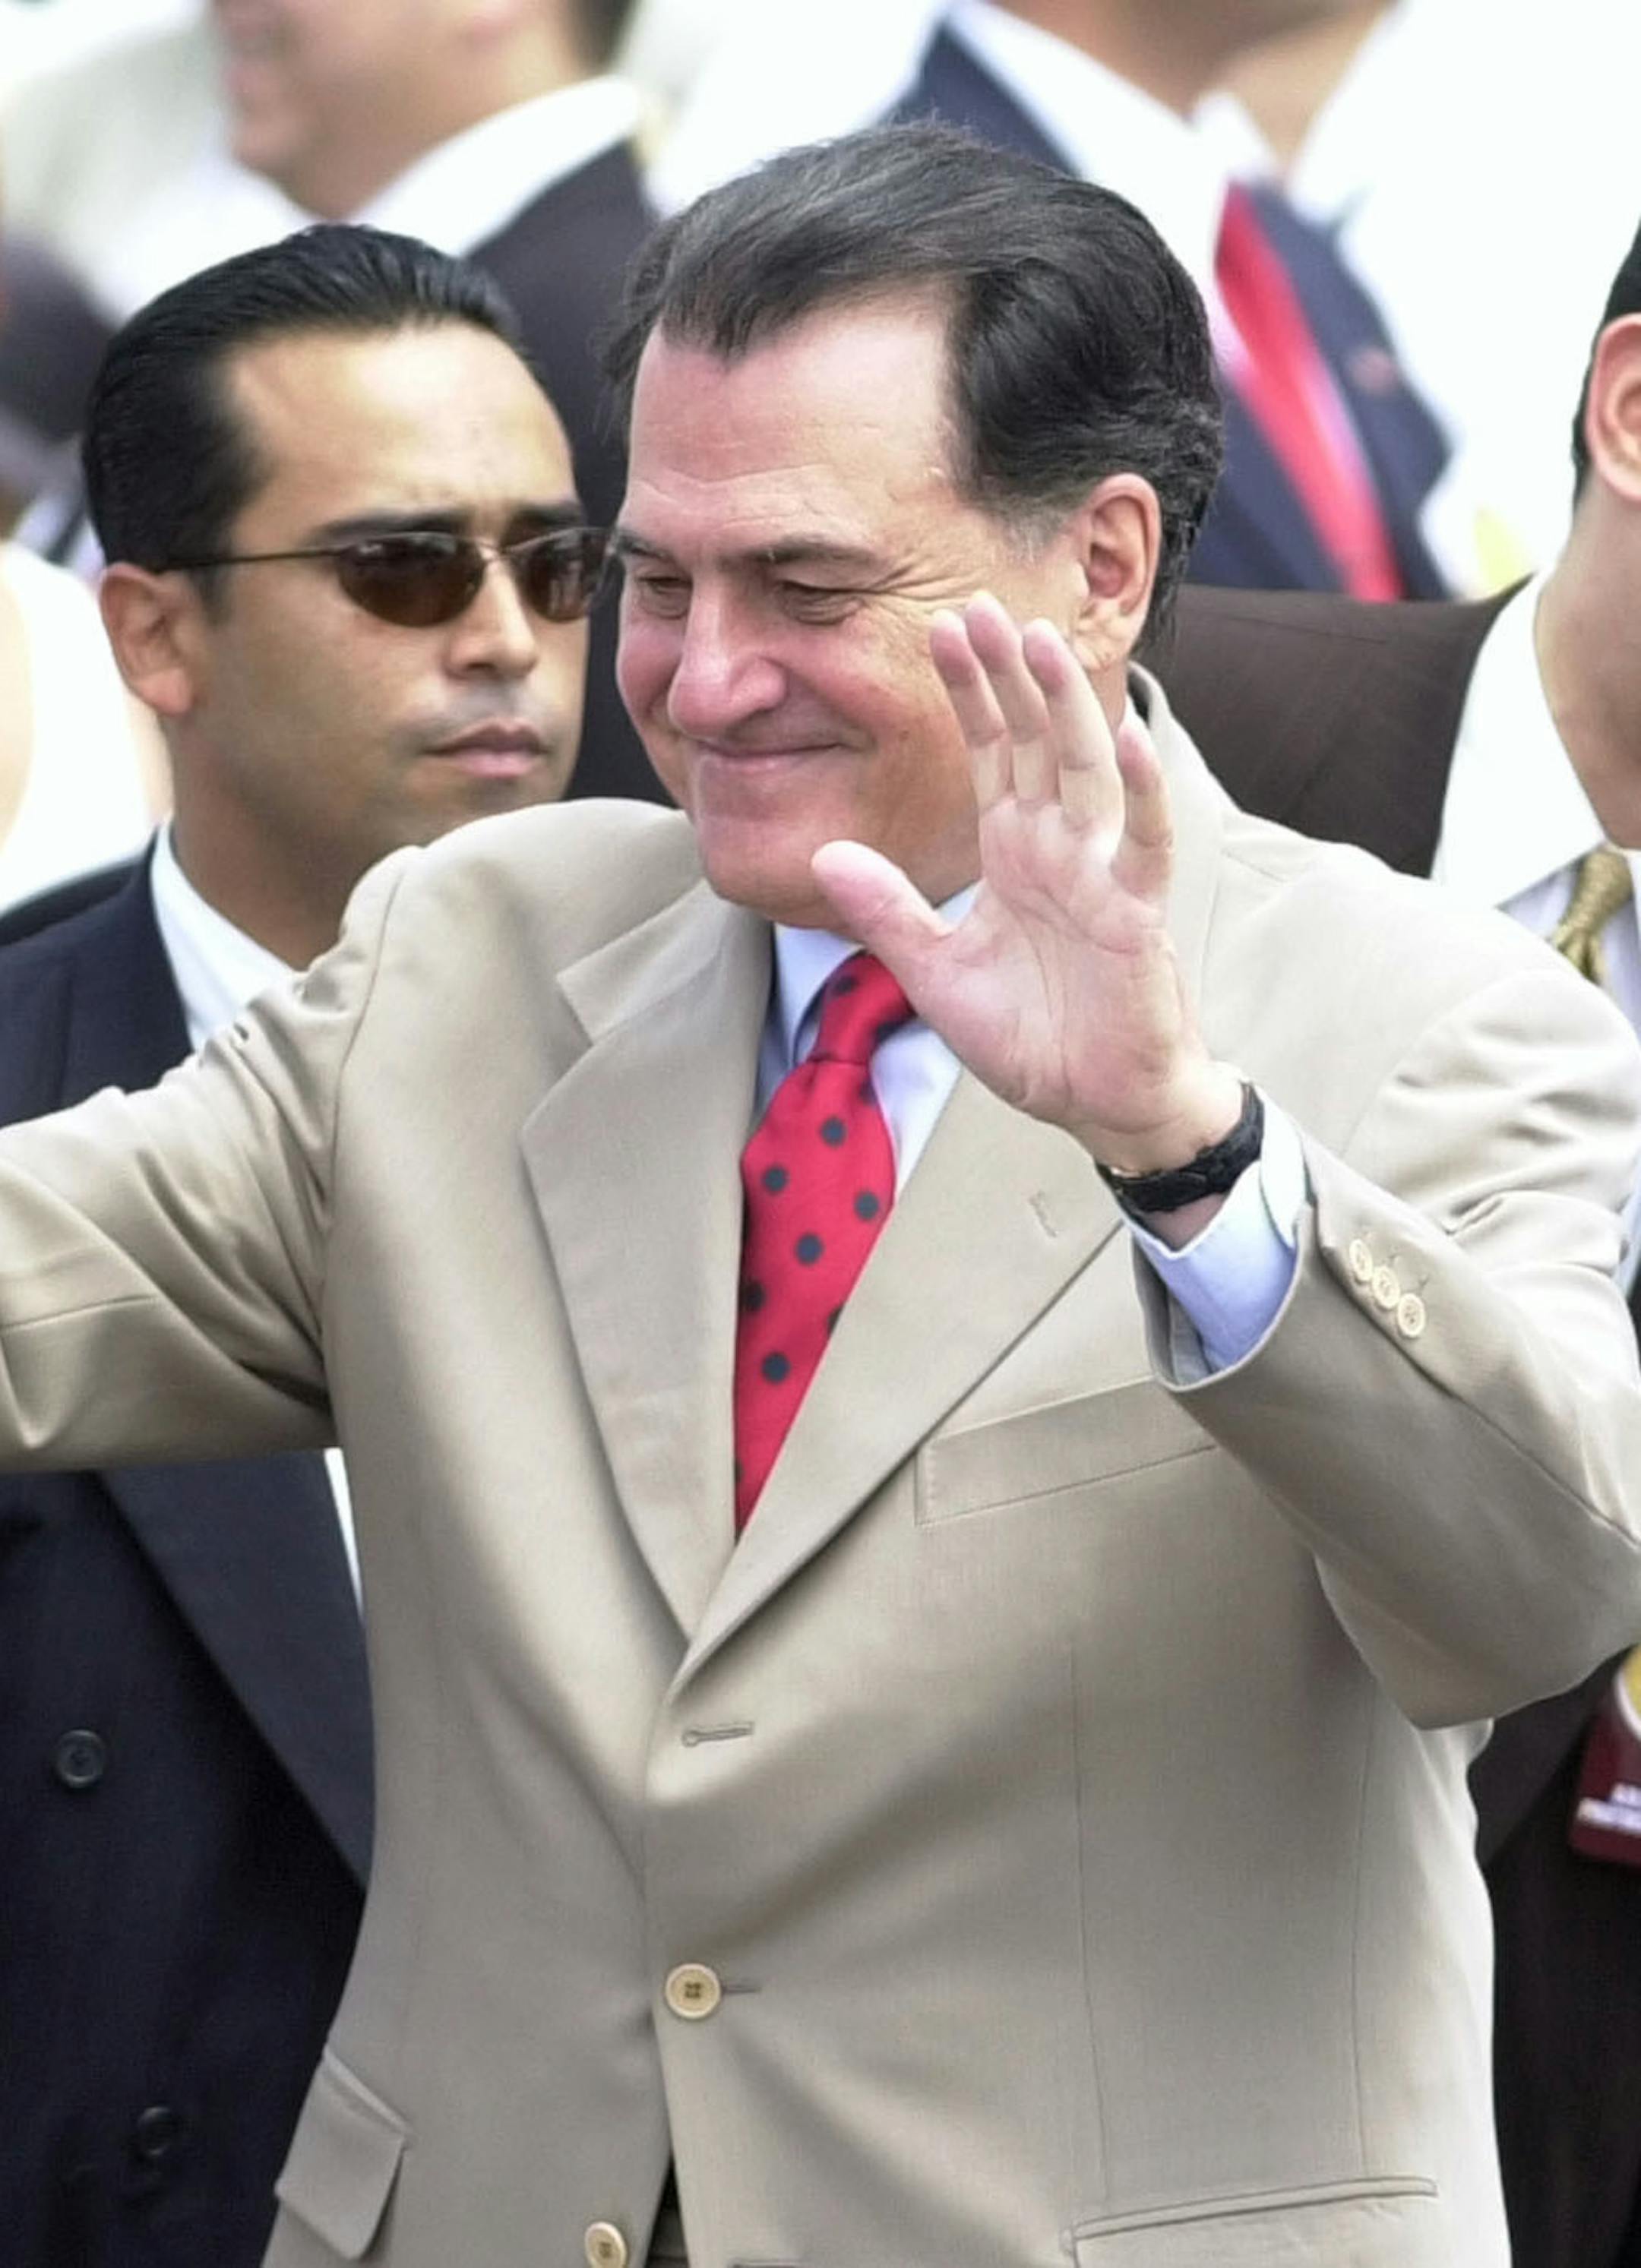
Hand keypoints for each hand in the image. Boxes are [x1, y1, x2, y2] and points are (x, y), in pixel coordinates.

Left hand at [811, 594, 1242, 1180]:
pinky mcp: (1139, 915)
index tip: (939, 627)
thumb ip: (886, 913)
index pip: (991, 751)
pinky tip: (1131, 740)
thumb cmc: (1031, 1038)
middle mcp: (1062, 847)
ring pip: (1089, 771)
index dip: (970, 691)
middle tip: (979, 601)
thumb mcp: (933, 973)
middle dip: (1010, 674)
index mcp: (1015, 851)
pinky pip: (1143, 843)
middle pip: (1037, 739)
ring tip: (1040, 641)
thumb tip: (823, 854)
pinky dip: (1141, 794)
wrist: (1096, 1105)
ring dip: (1067, 706)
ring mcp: (1103, 874)